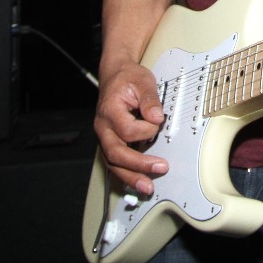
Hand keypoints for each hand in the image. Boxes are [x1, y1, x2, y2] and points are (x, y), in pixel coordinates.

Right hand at [93, 61, 167, 196]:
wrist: (115, 76)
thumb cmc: (127, 78)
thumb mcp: (142, 81)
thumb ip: (150, 99)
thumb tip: (157, 117)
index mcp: (110, 110)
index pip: (127, 130)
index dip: (146, 130)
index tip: (158, 122)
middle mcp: (103, 127)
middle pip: (116, 153)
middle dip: (138, 165)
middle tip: (159, 168)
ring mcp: (105, 136)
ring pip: (113, 163)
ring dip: (130, 177)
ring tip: (146, 186)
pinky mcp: (110, 142)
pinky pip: (115, 162)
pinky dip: (127, 173)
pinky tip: (138, 180)